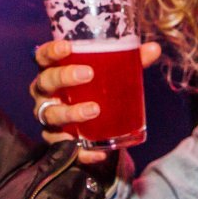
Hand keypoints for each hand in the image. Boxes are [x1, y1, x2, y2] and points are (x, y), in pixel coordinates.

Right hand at [29, 39, 161, 164]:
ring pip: (51, 115)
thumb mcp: (112, 74)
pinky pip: (64, 147)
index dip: (51, 50)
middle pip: (45, 82)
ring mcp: (49, 117)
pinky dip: (82, 151)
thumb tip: (154, 49)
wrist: (93, 126)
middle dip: (64, 77)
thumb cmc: (96, 89)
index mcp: (53, 70)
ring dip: (71, 112)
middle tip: (88, 74)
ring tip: (95, 110)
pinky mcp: (56, 141)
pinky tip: (99, 151)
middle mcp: (45, 93)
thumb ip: (130, 61)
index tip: (68, 47)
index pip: (43, 56)